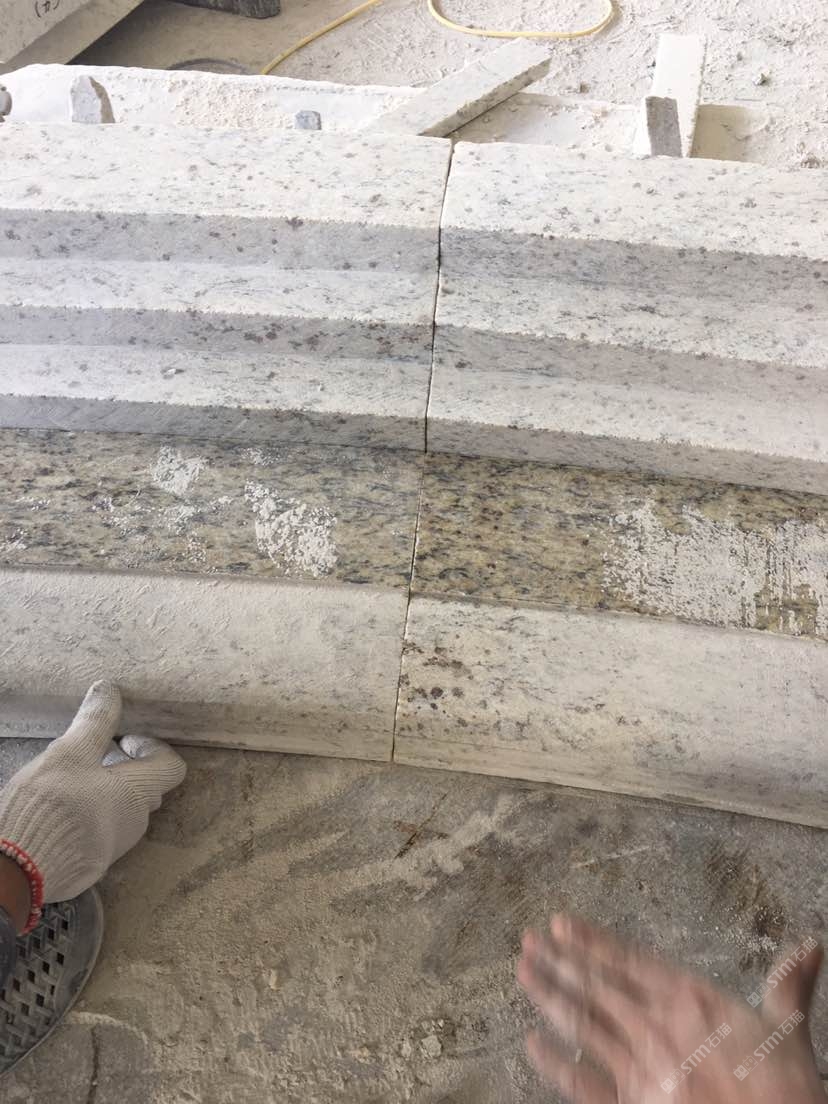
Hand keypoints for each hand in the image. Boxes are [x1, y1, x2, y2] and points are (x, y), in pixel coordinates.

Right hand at [0, 681, 185, 920]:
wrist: (18, 869)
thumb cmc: (49, 805)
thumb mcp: (69, 753)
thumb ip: (94, 722)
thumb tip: (110, 690)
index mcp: (137, 794)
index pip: (172, 767)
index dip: (152, 747)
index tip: (123, 739)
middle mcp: (134, 824)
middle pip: (147, 788)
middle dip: (127, 767)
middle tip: (96, 754)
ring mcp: (114, 848)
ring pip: (125, 811)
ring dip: (109, 791)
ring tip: (75, 780)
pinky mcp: (92, 864)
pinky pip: (103, 832)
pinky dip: (93, 813)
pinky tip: (65, 808)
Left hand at [517, 913, 823, 1103]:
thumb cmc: (786, 1091)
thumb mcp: (788, 1032)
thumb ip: (789, 985)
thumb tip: (812, 946)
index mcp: (689, 999)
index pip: (628, 961)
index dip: (591, 942)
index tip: (559, 925)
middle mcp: (656, 1026)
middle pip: (596, 987)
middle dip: (559, 963)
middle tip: (527, 942)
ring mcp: (639, 1068)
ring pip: (583, 1024)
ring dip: (550, 997)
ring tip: (524, 973)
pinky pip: (583, 1083)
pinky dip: (555, 1064)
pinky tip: (532, 1046)